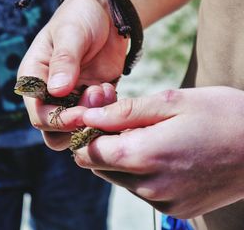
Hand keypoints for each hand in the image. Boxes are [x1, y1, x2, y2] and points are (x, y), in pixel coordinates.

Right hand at [17, 0, 127, 142]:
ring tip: (104, 90)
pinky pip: (96, 120)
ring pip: (75, 131)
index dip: (58, 120)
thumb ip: (64, 61)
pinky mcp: (91, 100)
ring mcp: (70, 99)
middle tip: (96, 100)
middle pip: (53, 131)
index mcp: (34, 78)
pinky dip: (106, 112)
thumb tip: (56, 91)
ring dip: (93, 119)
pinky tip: (111, 89)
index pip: (38, 114)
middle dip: (76, 124)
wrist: (106, 13)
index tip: (82, 113)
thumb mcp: (71, 33)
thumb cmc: (80, 16)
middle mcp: (48, 94)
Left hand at [74, 86, 243, 217]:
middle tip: (127, 121)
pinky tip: (164, 153)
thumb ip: (124, 111)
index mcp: (145, 156)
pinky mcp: (175, 209)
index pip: (88, 152)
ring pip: (118, 178)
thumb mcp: (172, 101)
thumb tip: (88, 116)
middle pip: (99, 167)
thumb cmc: (222, 116)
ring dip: (123, 157)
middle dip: (104, 143)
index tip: (101, 115)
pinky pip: (140, 189)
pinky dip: (141, 171)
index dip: (88, 132)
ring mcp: (163, 202)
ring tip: (151, 135)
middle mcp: (149, 187)